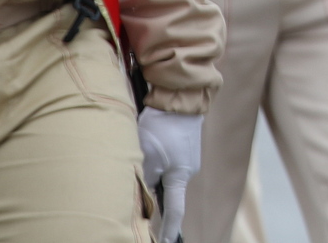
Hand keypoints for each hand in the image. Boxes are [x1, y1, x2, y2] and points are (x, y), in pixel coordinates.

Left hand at [137, 108, 202, 241]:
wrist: (180, 98)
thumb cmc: (162, 128)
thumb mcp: (146, 155)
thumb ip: (146, 177)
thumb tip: (146, 189)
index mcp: (180, 176)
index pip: (174, 211)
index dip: (169, 229)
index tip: (166, 242)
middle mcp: (188, 170)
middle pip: (168, 189)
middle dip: (154, 191)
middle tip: (139, 186)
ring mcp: (188, 157)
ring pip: (166, 172)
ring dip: (154, 169)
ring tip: (145, 151)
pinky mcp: (185, 145)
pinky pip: (169, 159)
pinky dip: (159, 158)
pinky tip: (152, 142)